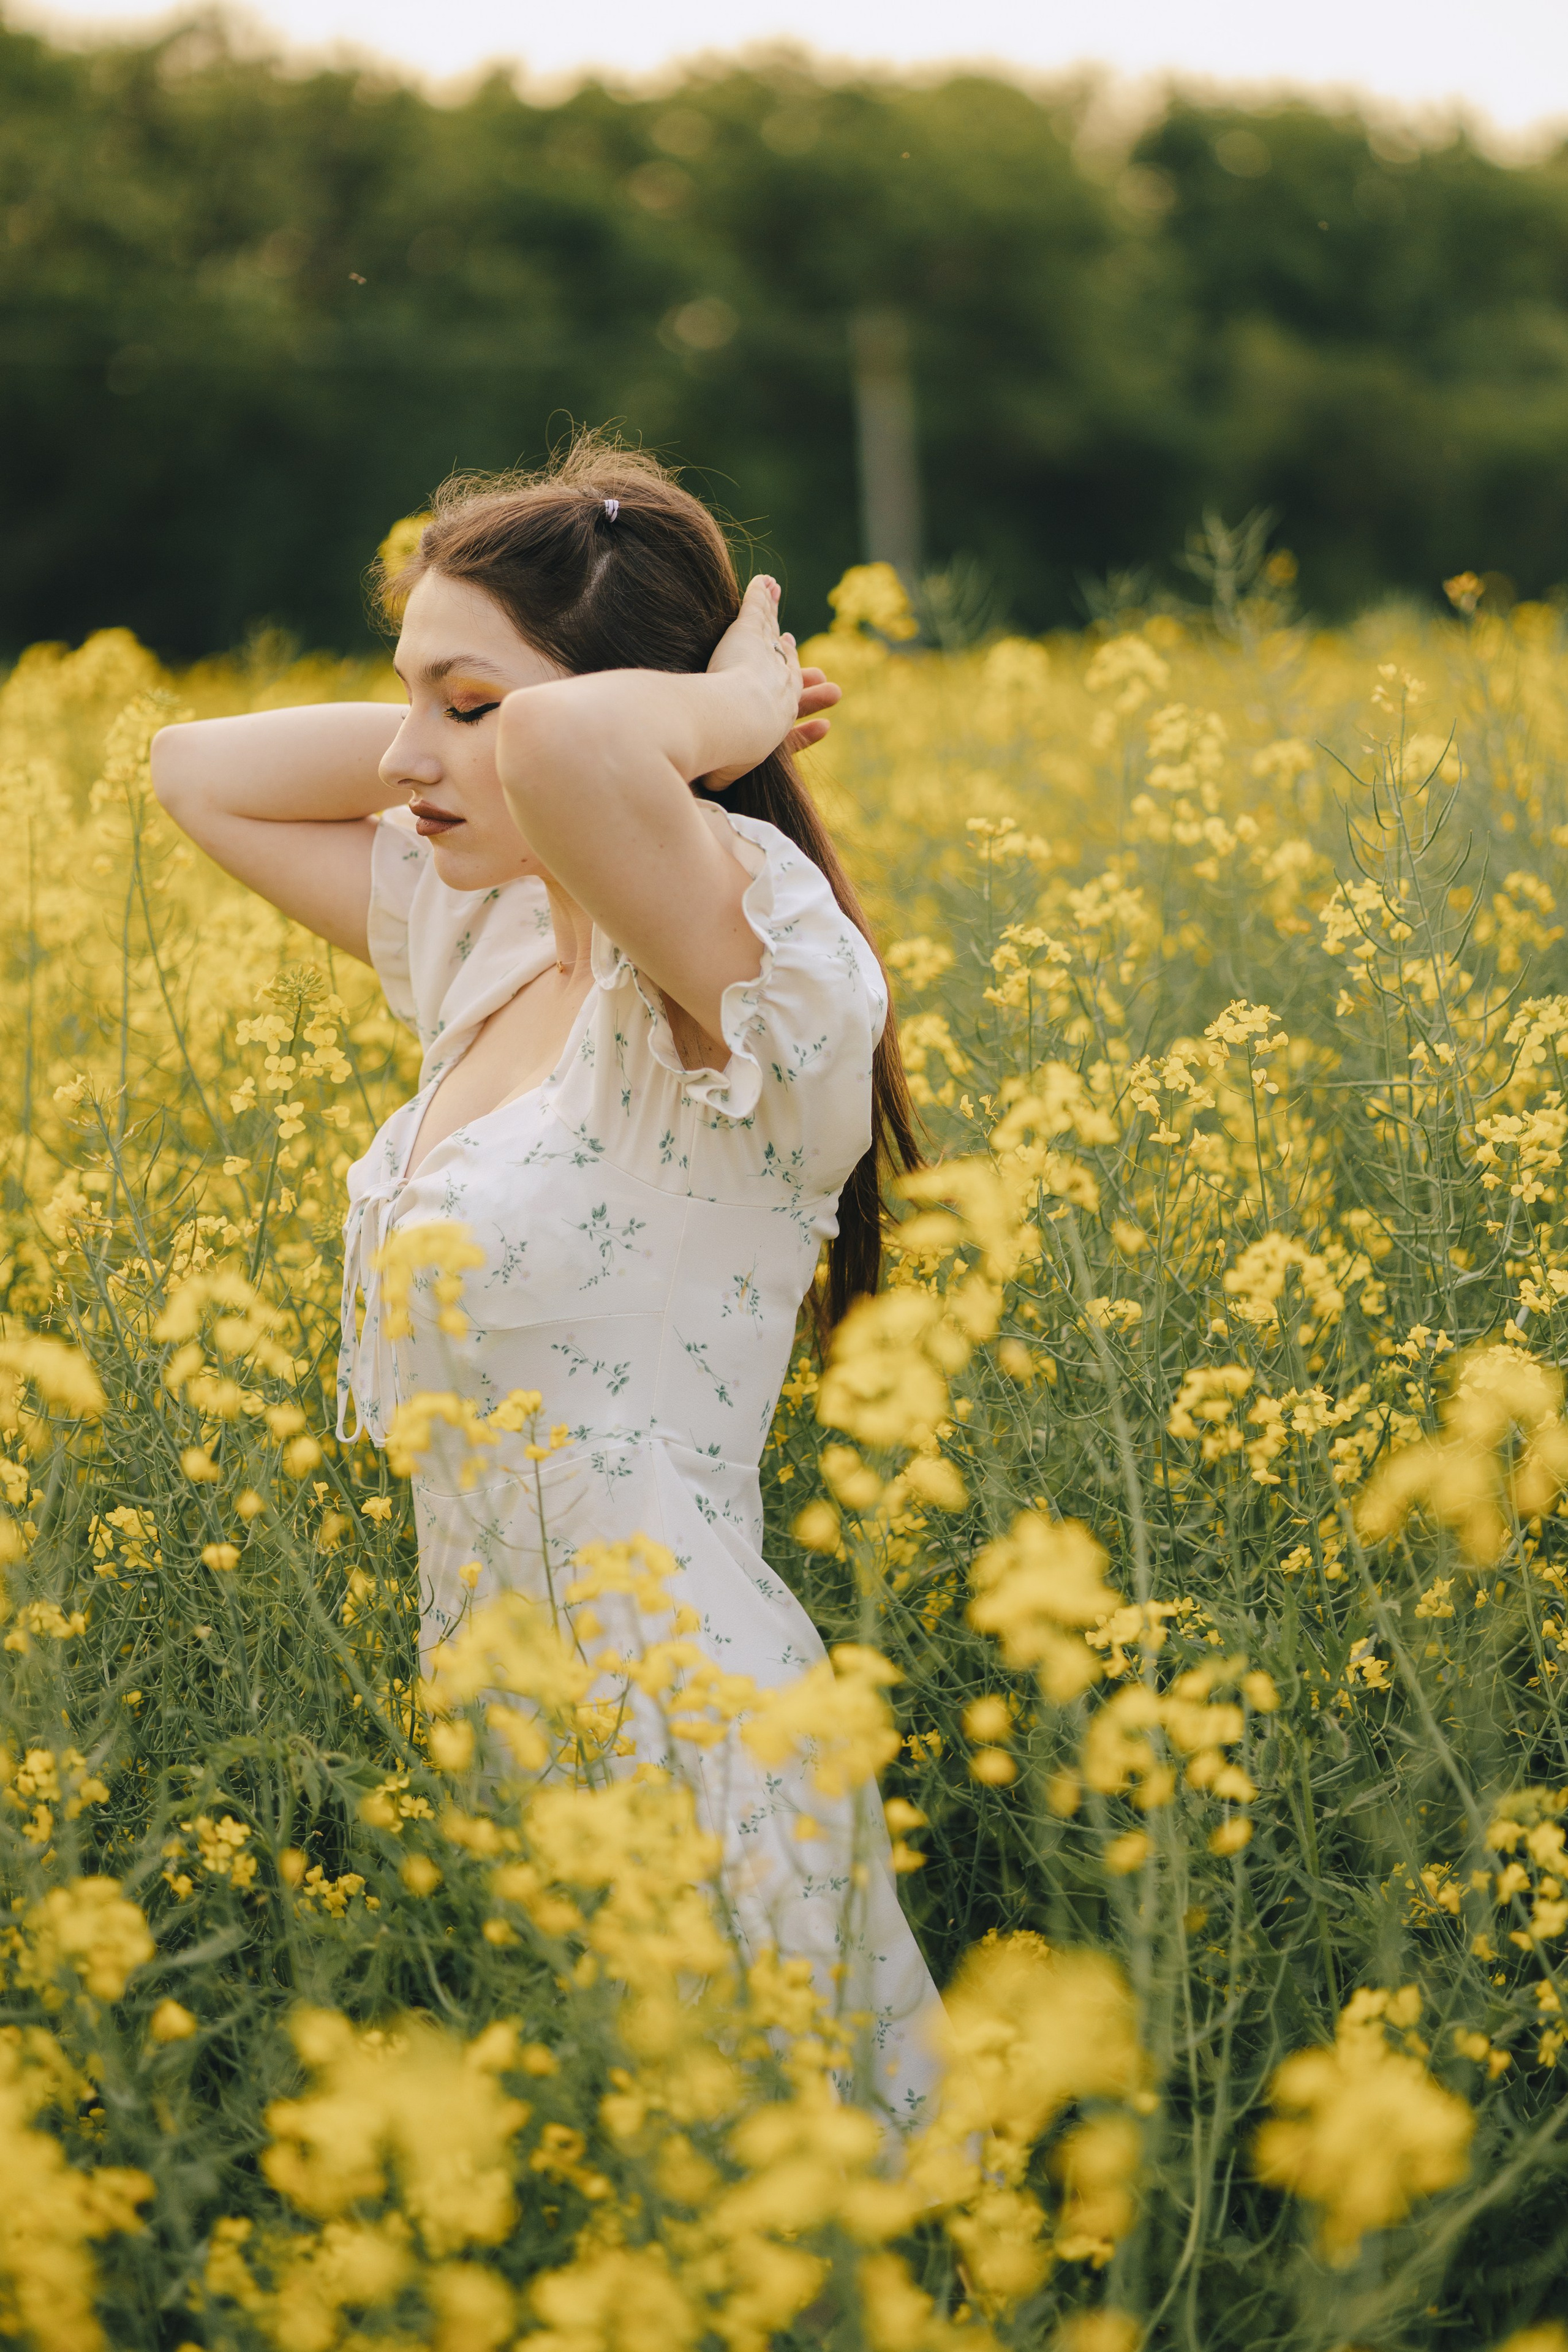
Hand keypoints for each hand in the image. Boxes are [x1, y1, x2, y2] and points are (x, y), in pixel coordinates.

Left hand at [704, 576, 837, 789]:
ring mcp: (767, 657)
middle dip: (792, 660)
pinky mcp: (751, 632)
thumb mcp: (725, 770)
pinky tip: (765, 582)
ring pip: (772, 632)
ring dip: (774, 616)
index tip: (807, 697)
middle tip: (795, 650)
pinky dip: (761, 594)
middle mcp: (781, 685)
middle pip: (787, 667)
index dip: (795, 695)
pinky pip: (758, 608)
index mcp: (780, 720)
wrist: (736, 722)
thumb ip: (721, 773)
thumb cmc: (730, 751)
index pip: (790, 704)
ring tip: (777, 606)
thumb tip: (711, 785)